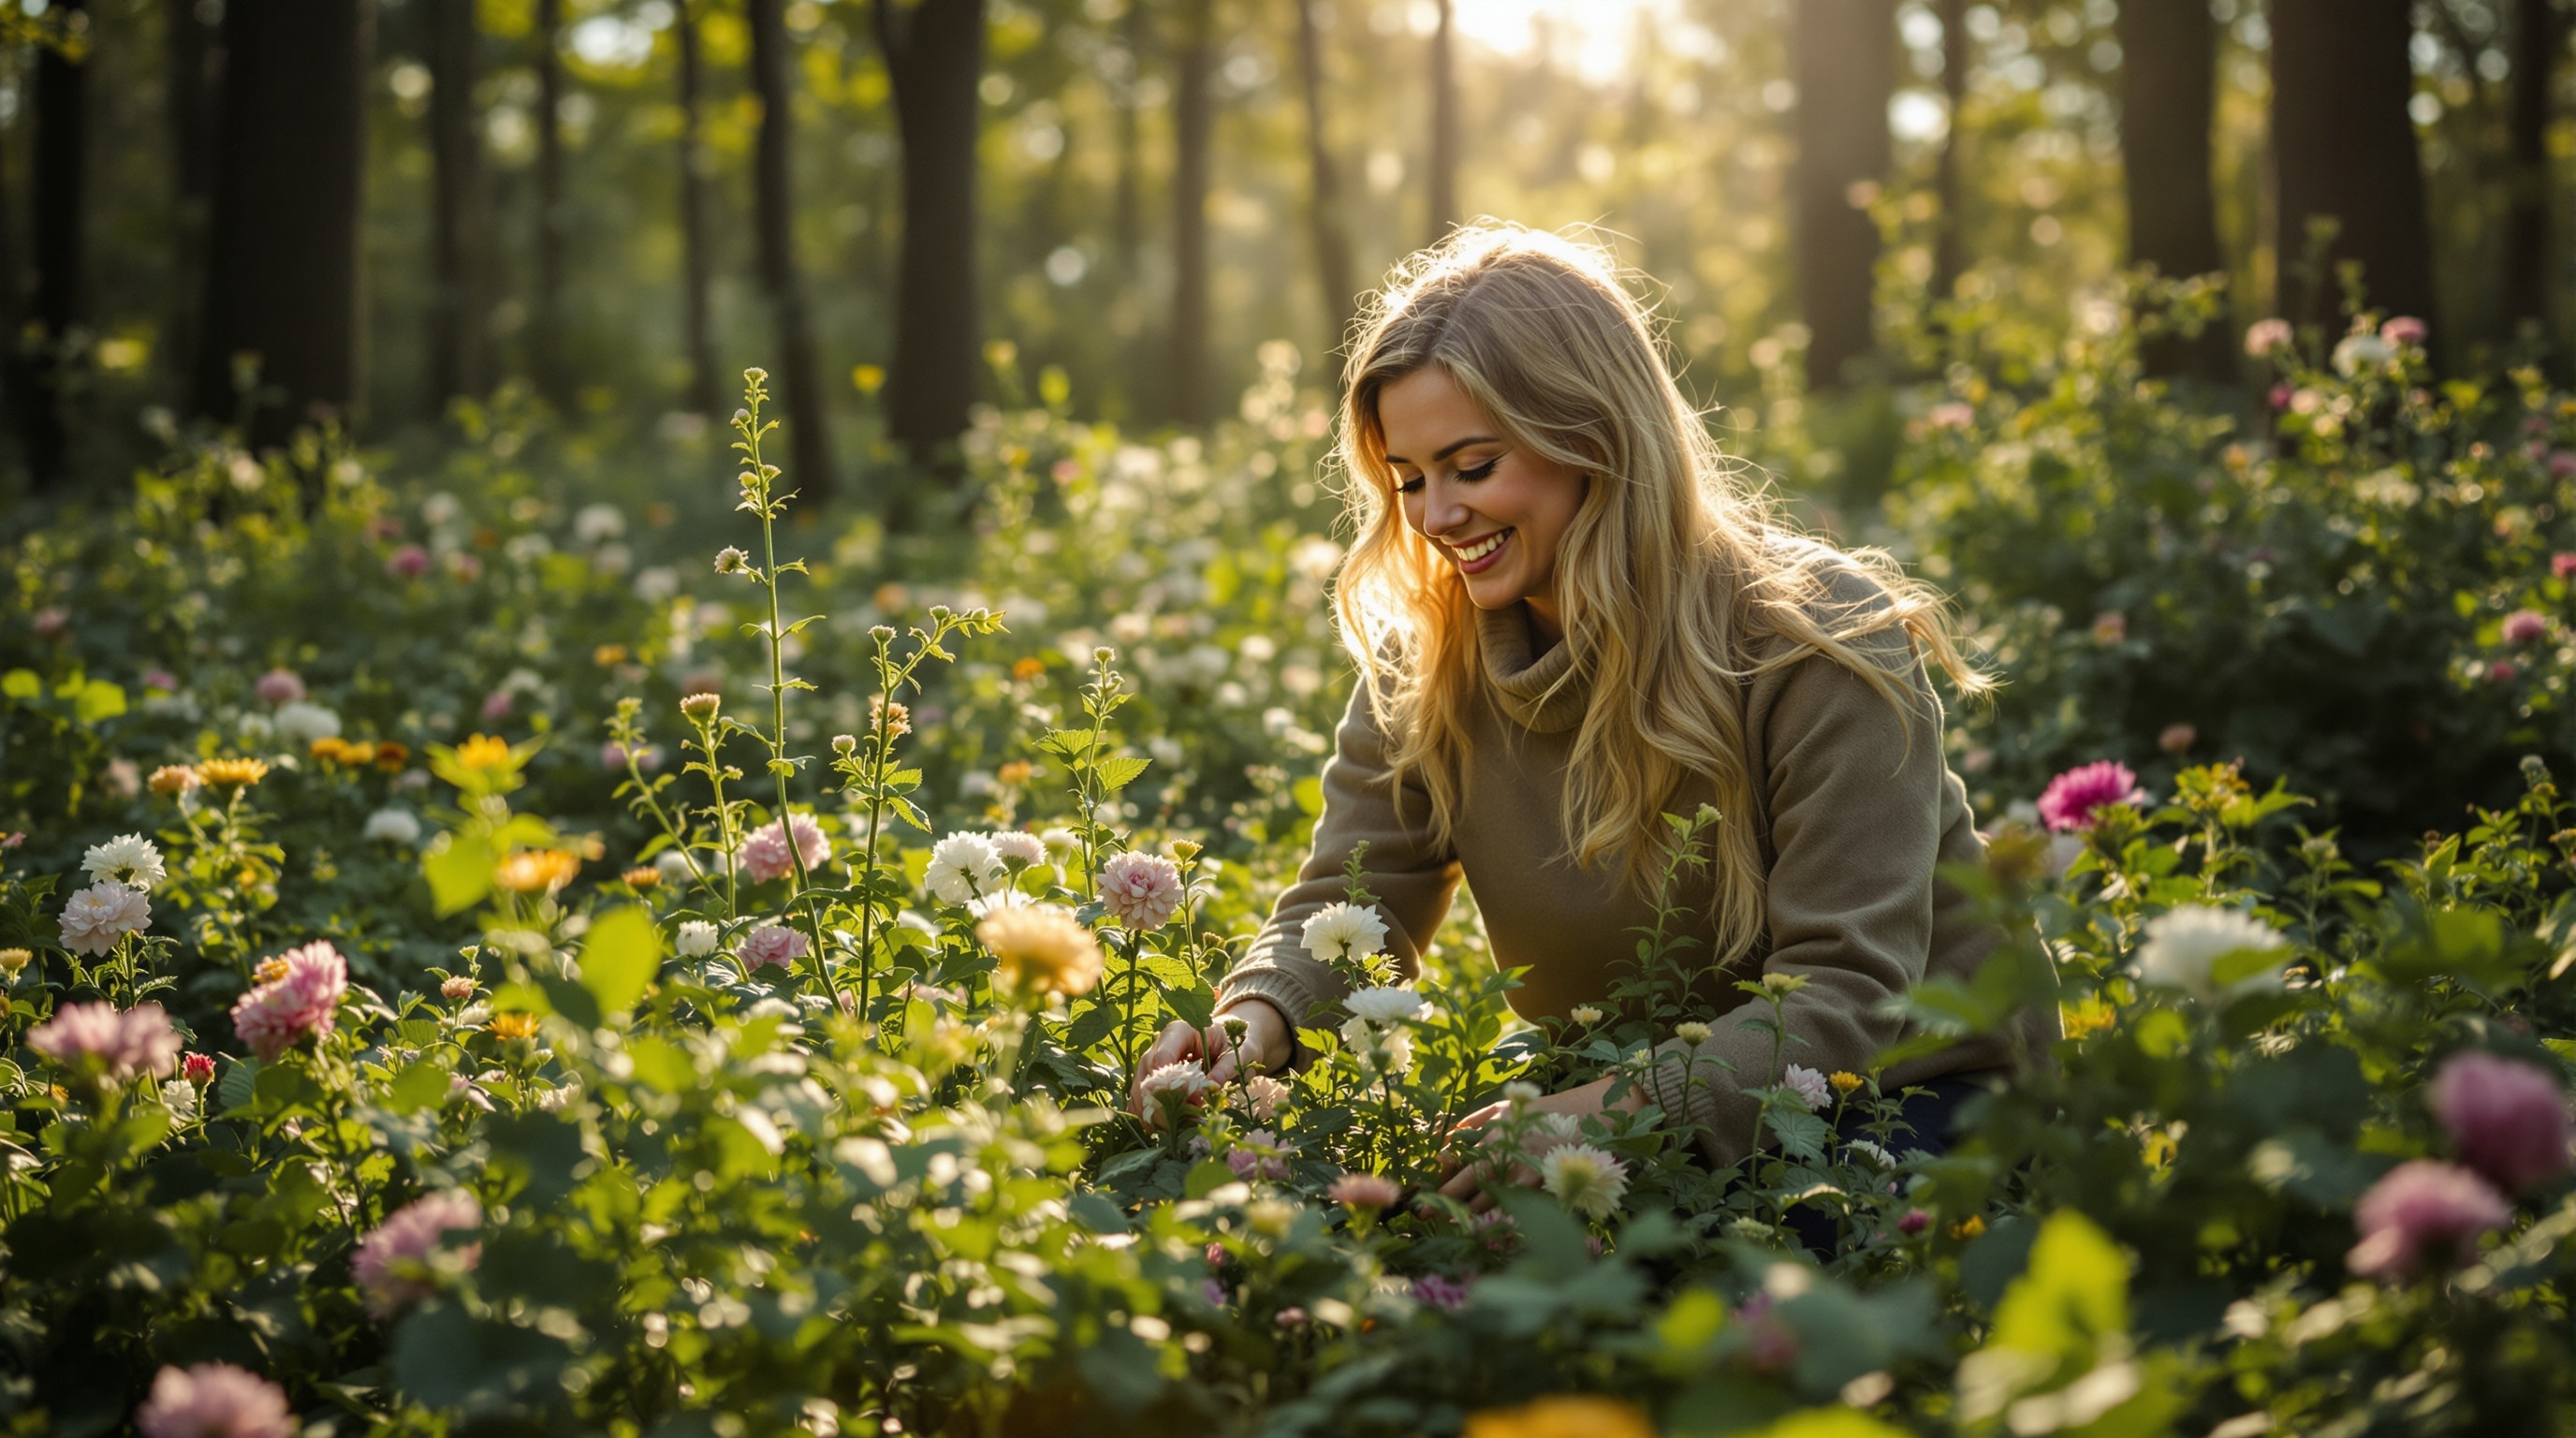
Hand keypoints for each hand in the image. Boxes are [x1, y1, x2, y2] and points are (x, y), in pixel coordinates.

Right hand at [1128, 997, 1290, 1115]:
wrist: (1228, 1043)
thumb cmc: (1234, 1043)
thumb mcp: (1239, 1051)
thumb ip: (1227, 1066)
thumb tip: (1211, 1086)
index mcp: (1181, 1031)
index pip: (1164, 1052)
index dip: (1168, 1077)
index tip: (1185, 1098)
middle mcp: (1161, 1045)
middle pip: (1148, 1072)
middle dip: (1160, 1100)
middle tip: (1177, 1121)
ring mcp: (1153, 1063)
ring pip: (1140, 1087)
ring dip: (1151, 1111)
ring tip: (1169, 1131)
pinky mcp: (1152, 1080)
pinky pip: (1140, 1098)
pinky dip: (1147, 1115)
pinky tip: (1158, 1131)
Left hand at [1435, 1074, 1642, 1211]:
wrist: (1582, 1118)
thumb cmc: (1534, 1112)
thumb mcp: (1499, 1111)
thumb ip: (1469, 1127)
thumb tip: (1443, 1147)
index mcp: (1494, 1142)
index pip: (1458, 1174)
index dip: (1439, 1192)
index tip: (1421, 1204)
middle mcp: (1508, 1163)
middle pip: (1471, 1196)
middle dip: (1447, 1208)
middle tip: (1426, 1216)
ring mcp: (1527, 1180)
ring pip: (1492, 1208)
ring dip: (1470, 1216)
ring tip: (1454, 1220)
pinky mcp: (1543, 1191)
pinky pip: (1515, 1210)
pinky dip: (1499, 1216)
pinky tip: (1487, 1220)